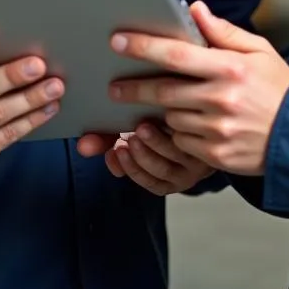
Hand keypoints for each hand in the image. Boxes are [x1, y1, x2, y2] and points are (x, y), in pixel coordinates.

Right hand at [78, 124, 213, 195]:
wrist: (199, 109)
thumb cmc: (158, 124)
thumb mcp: (132, 134)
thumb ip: (107, 139)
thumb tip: (82, 146)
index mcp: (161, 174)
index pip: (143, 178)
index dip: (128, 168)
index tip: (114, 152)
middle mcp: (180, 171)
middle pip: (159, 170)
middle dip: (140, 158)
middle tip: (128, 139)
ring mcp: (195, 159)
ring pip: (175, 158)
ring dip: (155, 146)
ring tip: (141, 128)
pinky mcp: (206, 143)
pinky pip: (189, 144)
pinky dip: (174, 135)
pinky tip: (163, 119)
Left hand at [107, 2, 288, 175]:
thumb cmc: (279, 89)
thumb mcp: (258, 51)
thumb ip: (222, 31)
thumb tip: (194, 9)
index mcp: (230, 67)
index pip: (176, 54)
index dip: (144, 46)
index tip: (118, 40)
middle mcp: (221, 98)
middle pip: (163, 90)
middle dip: (133, 87)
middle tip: (114, 85)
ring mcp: (217, 129)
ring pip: (170, 117)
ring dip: (160, 111)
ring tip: (159, 105)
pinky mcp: (215, 155)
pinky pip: (181, 142)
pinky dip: (177, 133)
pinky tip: (185, 125)